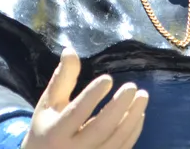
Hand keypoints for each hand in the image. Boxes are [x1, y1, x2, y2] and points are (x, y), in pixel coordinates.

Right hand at [21, 47, 147, 148]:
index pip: (76, 113)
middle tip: (132, 86)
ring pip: (115, 140)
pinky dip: (133, 131)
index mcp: (55, 133)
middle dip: (119, 106)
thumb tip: (70, 50)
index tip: (108, 79)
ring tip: (142, 96)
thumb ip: (62, 79)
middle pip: (100, 129)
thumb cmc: (46, 128)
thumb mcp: (49, 105)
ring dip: (132, 118)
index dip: (92, 96)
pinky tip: (138, 114)